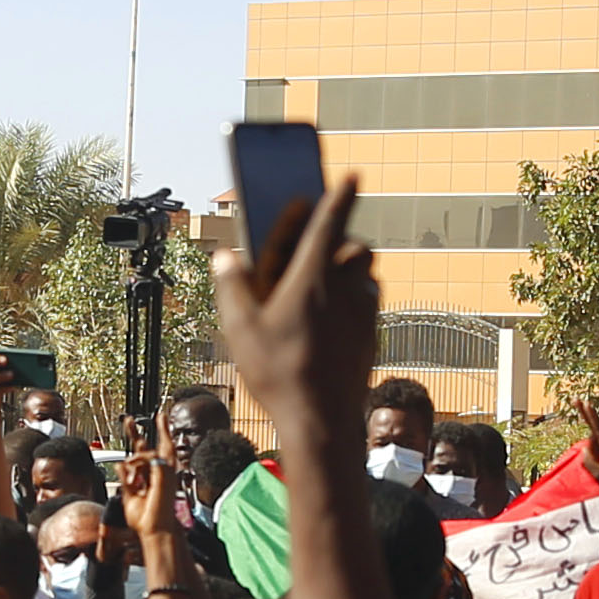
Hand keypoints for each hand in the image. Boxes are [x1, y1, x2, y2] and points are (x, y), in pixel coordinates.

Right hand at [214, 174, 378, 457]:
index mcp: (313, 276)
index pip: (330, 221)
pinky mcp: (372, 337)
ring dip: (349, 273)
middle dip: (344, 239)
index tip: (352, 175)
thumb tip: (226, 256)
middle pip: (355, 248)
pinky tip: (329, 323)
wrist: (324, 423)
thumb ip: (232, 285)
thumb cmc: (280, 373)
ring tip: (322, 286)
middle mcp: (345, 289)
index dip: (340, 195)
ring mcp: (363, 314)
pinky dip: (352, 302)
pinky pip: (367, 306)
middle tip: (324, 243)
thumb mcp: (241, 328)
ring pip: (365, 277)